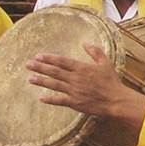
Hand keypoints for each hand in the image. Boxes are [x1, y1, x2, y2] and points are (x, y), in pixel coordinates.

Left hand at [26, 44, 144, 130]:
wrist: (116, 100)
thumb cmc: (111, 81)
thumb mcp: (105, 63)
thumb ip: (94, 52)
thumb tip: (85, 42)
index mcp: (82, 68)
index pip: (62, 61)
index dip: (49, 58)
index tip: (38, 56)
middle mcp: (76, 79)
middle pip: (55, 72)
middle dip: (40, 67)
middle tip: (28, 64)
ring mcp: (74, 91)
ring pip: (55, 85)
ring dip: (41, 81)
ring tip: (30, 78)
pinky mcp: (75, 103)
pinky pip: (60, 101)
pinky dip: (50, 99)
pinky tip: (41, 97)